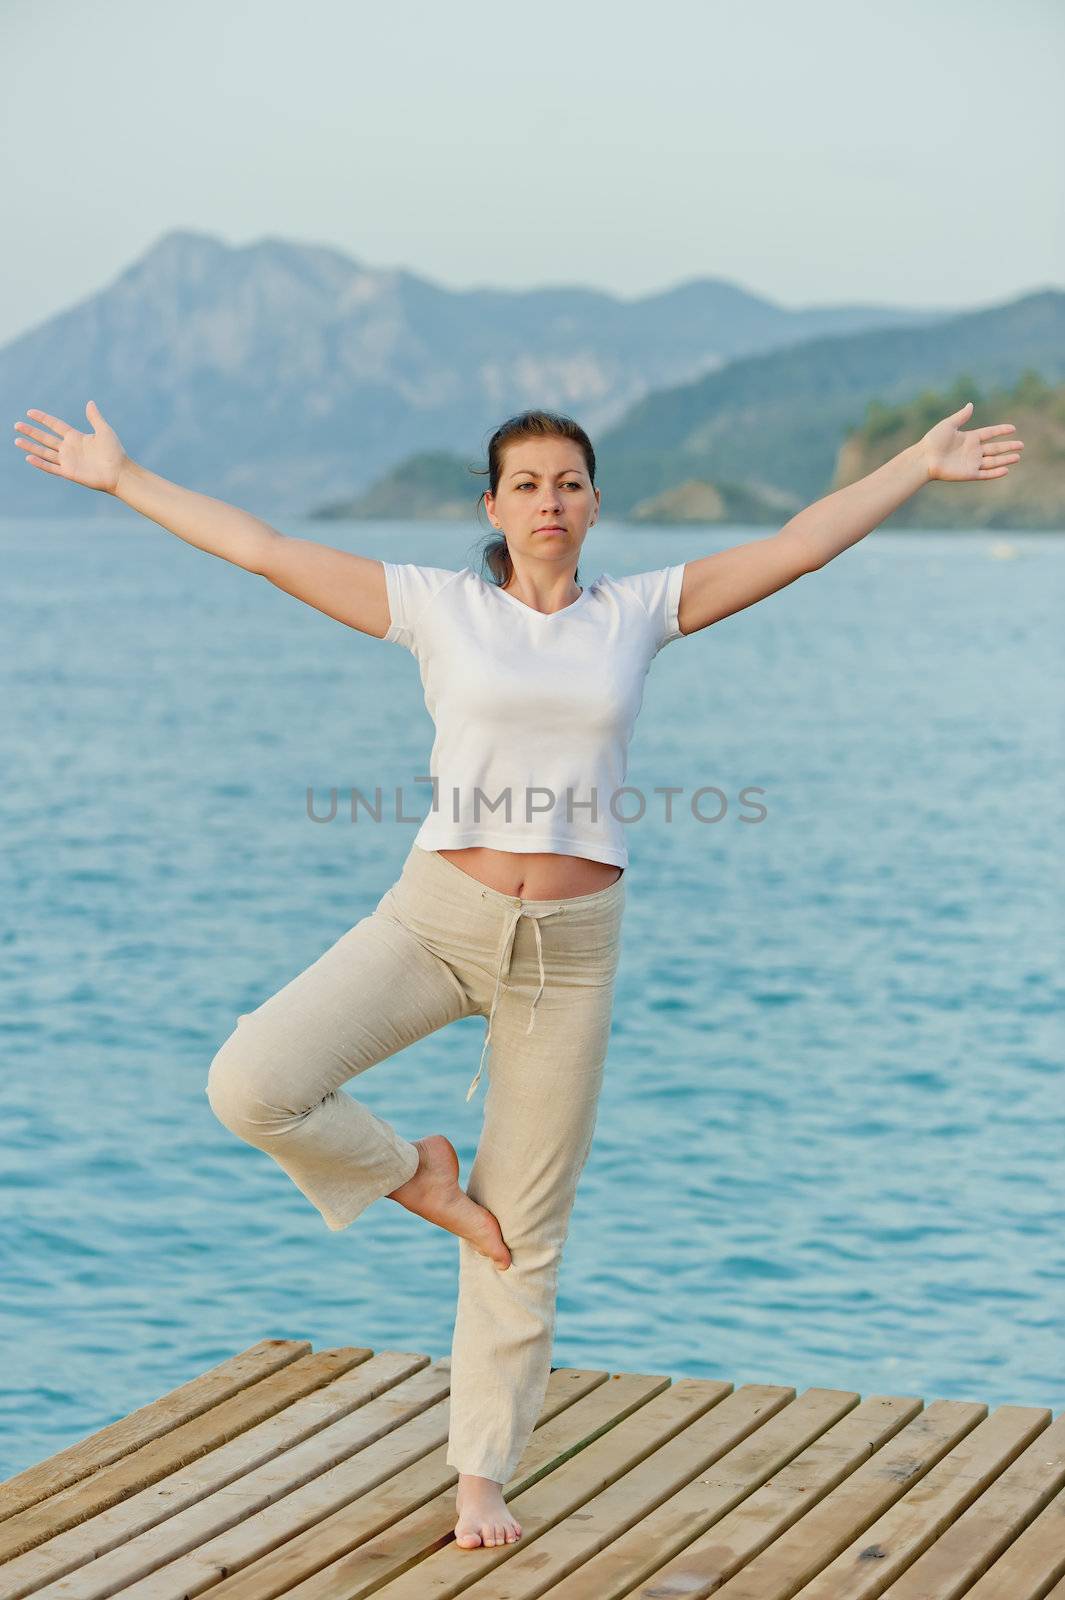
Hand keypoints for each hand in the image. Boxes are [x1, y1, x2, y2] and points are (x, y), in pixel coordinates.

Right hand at [13, 400, 129, 493]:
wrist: (119, 473)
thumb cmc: (115, 452)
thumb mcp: (104, 431)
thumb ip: (94, 417)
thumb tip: (89, 402)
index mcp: (76, 437)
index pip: (55, 425)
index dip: (43, 418)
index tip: (30, 412)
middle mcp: (69, 448)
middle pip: (45, 438)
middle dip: (31, 432)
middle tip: (16, 425)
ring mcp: (68, 461)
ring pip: (44, 452)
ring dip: (30, 447)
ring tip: (16, 440)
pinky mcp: (69, 472)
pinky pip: (51, 467)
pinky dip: (40, 463)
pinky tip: (28, 458)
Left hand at [919, 400, 1023, 482]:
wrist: (924, 459)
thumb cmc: (933, 441)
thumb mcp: (948, 425)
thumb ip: (961, 416)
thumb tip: (971, 404)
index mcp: (969, 438)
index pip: (989, 433)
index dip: (1001, 430)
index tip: (1013, 428)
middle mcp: (972, 451)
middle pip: (995, 448)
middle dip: (1008, 447)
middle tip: (1022, 445)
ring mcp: (972, 463)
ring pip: (993, 461)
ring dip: (1006, 459)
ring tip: (1018, 457)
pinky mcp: (969, 474)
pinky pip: (985, 473)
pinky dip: (995, 472)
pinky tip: (1006, 469)